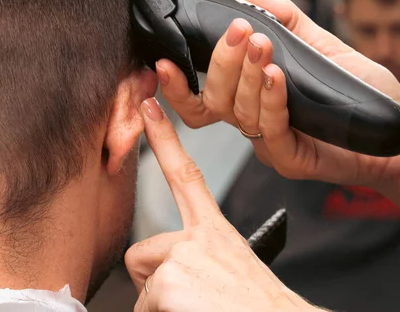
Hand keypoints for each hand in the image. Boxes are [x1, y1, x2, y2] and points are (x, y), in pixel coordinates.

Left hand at [124, 98, 320, 311]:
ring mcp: (182, 257)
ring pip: (142, 284)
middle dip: (150, 279)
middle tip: (185, 298)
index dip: (164, 138)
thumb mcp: (232, 268)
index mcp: (215, 230)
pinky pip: (143, 307)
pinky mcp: (170, 280)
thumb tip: (172, 269)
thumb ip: (199, 254)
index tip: (149, 109)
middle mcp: (198, 238)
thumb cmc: (258, 305)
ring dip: (159, 303)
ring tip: (194, 308)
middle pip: (141, 250)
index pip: (186, 173)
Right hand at [155, 0, 399, 215]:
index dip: (178, 83)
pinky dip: (270, 100)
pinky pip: (270, 131)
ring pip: (238, 113)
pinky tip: (278, 75)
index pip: (202, 96)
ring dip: (246, 75)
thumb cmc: (364, 93)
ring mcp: (270, 143)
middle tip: (237, 31)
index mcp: (251, 99)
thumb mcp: (321, 45)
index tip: (163, 59)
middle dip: (220, 63)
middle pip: (214, 101)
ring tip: (262, 44)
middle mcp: (254, 122)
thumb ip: (286, 21)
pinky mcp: (291, 159)